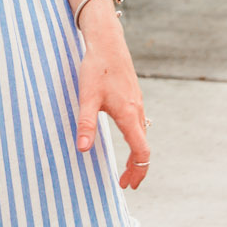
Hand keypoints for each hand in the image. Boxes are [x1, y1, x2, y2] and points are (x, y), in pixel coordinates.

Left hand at [75, 10, 149, 188]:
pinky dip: (136, 139)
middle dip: (137, 168)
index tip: (126, 185)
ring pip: (142, 134)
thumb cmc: (96, 68)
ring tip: (126, 167)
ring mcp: (138, 102)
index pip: (141, 152)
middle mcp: (138, 110)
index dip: (136, 171)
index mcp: (129, 115)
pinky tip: (126, 137)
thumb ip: (85, 124)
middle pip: (144, 147)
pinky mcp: (133, 95)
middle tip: (125, 183)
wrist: (107, 41)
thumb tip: (82, 150)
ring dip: (137, 154)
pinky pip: (140, 123)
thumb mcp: (86, 97)